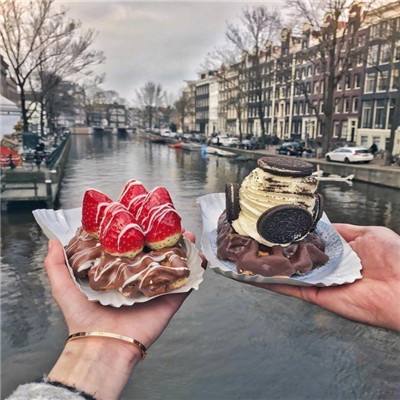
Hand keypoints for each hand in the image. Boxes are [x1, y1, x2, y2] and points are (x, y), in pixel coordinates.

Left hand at [45, 231, 198, 399]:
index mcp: (118, 272)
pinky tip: (199, 257)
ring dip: (183, 249)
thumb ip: (56, 264)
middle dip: (164, 237)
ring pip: (173, 264)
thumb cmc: (82, 318)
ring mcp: (155, 288)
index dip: (138, 231)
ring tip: (187, 235)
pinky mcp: (169, 299)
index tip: (143, 215)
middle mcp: (138, 278)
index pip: (131, 247)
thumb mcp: (63, 287)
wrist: (103, 344)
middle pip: (155, 252)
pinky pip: (186, 283)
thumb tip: (53, 240)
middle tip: (169, 222)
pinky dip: (195, 270)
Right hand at [250, 224, 399, 330]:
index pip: (310, 243)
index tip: (275, 229)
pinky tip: (257, 275)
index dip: (293, 236)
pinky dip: (273, 283)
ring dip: (269, 266)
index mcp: (340, 252)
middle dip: (276, 251)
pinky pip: (292, 288)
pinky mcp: (317, 295)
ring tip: (247, 257)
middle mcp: (328, 267)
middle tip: (254, 241)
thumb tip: (321, 226)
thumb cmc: (396, 259)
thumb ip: (342, 231)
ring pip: (289, 273)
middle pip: (296, 258)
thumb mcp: (369, 233)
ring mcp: (321, 281)